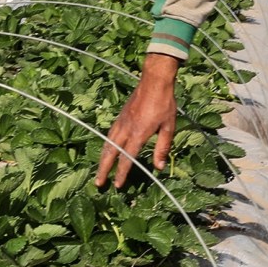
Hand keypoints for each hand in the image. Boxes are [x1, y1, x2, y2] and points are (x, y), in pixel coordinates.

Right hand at [95, 53, 179, 188]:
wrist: (155, 81)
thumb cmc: (165, 104)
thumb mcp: (169, 127)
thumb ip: (163, 148)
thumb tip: (159, 167)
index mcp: (138, 134)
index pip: (127, 159)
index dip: (122, 173)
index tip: (117, 185)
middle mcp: (126, 129)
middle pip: (111, 153)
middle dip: (104, 170)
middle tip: (98, 183)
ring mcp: (121, 122)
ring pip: (107, 144)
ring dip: (102, 159)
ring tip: (99, 171)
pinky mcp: (120, 117)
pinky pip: (109, 135)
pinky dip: (106, 146)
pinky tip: (107, 150)